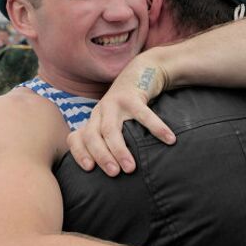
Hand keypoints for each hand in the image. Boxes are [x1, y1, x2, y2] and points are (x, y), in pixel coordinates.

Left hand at [67, 60, 175, 176]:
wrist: (141, 72)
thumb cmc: (128, 106)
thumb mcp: (114, 121)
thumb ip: (110, 141)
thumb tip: (115, 173)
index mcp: (93, 121)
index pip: (76, 138)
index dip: (79, 153)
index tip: (89, 169)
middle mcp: (99, 112)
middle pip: (92, 136)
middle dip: (101, 156)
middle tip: (114, 174)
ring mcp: (114, 103)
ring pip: (110, 129)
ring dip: (119, 150)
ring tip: (131, 168)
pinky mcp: (131, 96)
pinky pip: (143, 115)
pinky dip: (156, 128)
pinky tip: (169, 140)